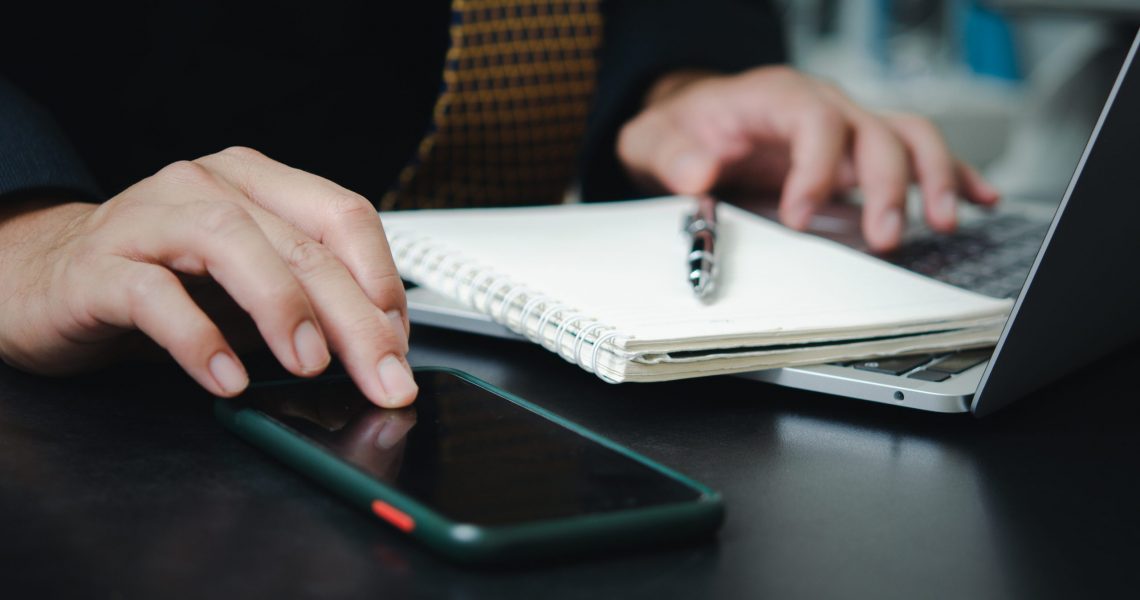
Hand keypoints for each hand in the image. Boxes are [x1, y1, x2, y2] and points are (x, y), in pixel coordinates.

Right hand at [0, 147, 416, 406]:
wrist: (42, 277)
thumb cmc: (159, 279)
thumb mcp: (245, 287)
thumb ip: (304, 304)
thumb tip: (375, 351)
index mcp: (257, 183)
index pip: (343, 216)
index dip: (381, 280)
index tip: (399, 343)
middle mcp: (208, 186)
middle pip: (302, 244)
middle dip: (355, 319)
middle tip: (383, 376)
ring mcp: (151, 218)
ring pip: (233, 245)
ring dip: (283, 309)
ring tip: (309, 365)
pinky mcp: (100, 266)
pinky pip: (155, 296)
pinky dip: (198, 340)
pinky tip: (226, 379)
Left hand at [617, 66, 1000, 251]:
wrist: (695, 123)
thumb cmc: (683, 130)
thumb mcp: (653, 140)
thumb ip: (671, 154)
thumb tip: (697, 174)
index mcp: (775, 97)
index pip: (814, 121)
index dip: (816, 168)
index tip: (802, 217)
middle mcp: (822, 106)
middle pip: (875, 131)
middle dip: (888, 185)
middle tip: (885, 238)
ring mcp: (848, 127)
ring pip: (909, 137)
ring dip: (933, 179)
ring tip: (944, 224)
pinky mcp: (861, 152)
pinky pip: (916, 154)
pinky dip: (953, 175)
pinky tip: (979, 199)